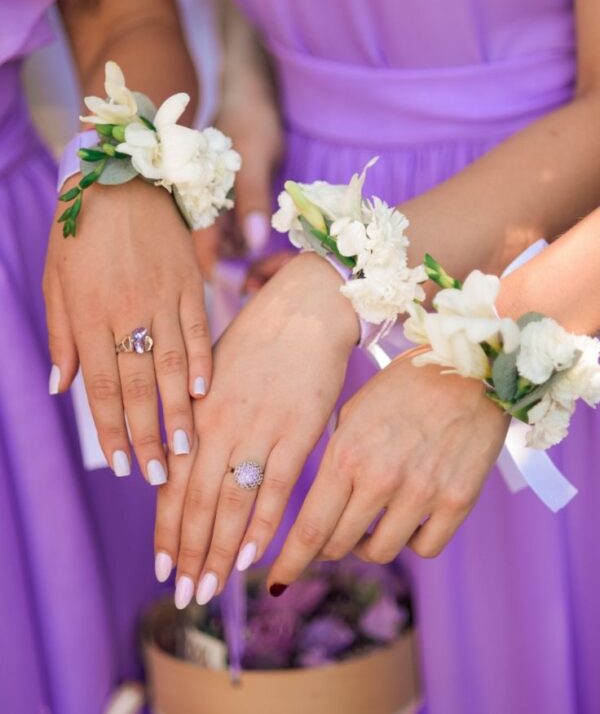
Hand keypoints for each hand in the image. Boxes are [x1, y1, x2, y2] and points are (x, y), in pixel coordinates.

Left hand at [44, 176, 211, 481]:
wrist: (120, 173)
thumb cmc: (79, 228)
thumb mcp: (56, 280)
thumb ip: (62, 336)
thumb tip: (62, 388)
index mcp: (89, 314)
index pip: (101, 386)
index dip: (111, 429)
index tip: (120, 465)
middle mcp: (126, 311)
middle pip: (138, 385)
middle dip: (146, 434)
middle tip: (157, 475)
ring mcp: (162, 297)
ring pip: (172, 364)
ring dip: (178, 410)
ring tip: (185, 448)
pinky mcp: (188, 281)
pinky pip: (198, 328)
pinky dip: (203, 362)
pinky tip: (206, 392)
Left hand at [153, 252, 358, 605]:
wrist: (306, 309)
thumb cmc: (259, 338)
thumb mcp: (213, 373)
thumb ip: (196, 418)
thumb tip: (178, 459)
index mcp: (197, 412)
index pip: (173, 484)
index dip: (167, 531)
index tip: (163, 568)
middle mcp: (220, 426)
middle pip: (197, 503)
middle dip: (189, 554)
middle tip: (184, 596)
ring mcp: (259, 431)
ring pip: (230, 503)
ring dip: (219, 552)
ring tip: (210, 589)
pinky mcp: (298, 432)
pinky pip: (276, 488)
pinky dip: (263, 525)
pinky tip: (253, 556)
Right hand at [193, 95, 281, 278]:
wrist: (253, 95)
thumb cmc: (249, 120)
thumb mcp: (253, 158)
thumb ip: (252, 200)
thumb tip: (253, 246)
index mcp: (197, 201)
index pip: (202, 252)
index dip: (223, 275)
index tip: (253, 285)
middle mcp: (205, 210)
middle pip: (219, 257)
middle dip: (245, 271)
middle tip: (279, 270)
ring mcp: (221, 210)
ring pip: (234, 250)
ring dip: (255, 259)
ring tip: (285, 260)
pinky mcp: (237, 206)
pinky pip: (245, 235)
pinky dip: (260, 244)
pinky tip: (280, 245)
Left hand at [266, 353, 508, 588]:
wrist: (466, 368)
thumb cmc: (403, 386)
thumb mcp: (353, 413)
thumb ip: (336, 459)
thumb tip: (319, 504)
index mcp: (347, 454)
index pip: (310, 527)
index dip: (290, 561)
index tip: (277, 581)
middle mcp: (380, 478)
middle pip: (340, 544)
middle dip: (327, 548)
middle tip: (329, 540)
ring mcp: (421, 492)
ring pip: (380, 551)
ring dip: (367, 546)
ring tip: (370, 526)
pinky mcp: (457, 501)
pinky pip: (425, 548)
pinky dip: (411, 541)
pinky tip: (408, 522)